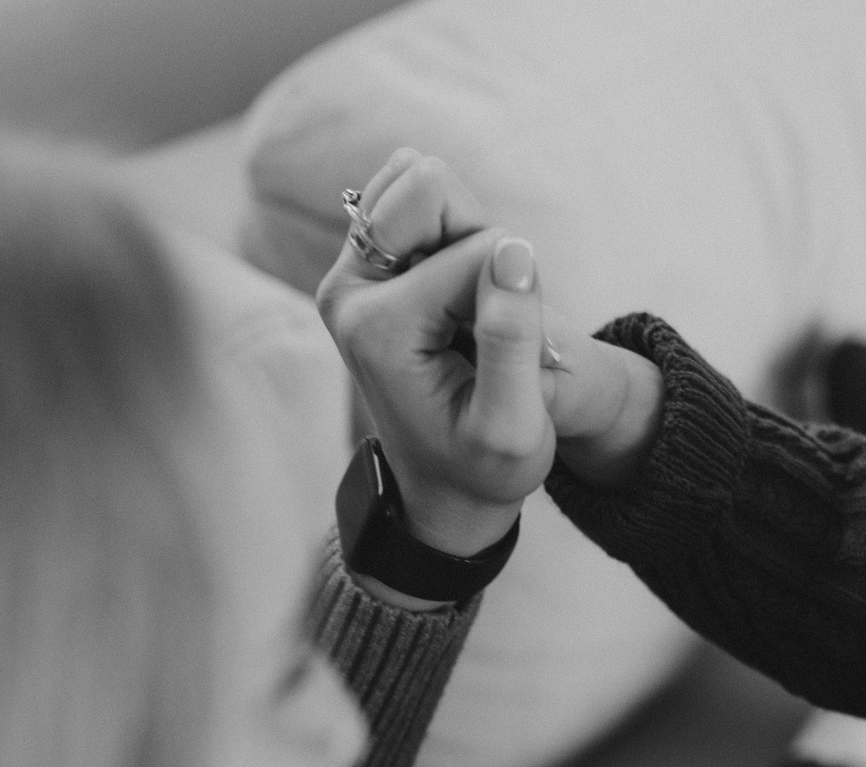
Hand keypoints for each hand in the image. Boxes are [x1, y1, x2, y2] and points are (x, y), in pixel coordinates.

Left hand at [316, 152, 552, 555]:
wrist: (447, 486)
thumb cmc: (485, 465)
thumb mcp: (513, 429)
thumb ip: (514, 342)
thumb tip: (514, 249)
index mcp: (378, 328)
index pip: (479, 252)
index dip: (518, 296)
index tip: (509, 358)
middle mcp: (347, 288)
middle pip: (429, 185)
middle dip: (481, 239)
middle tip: (485, 316)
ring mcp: (350, 268)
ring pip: (421, 181)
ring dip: (466, 232)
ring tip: (471, 307)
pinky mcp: (364, 258)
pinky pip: (410, 191)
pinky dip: (449, 224)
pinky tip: (457, 285)